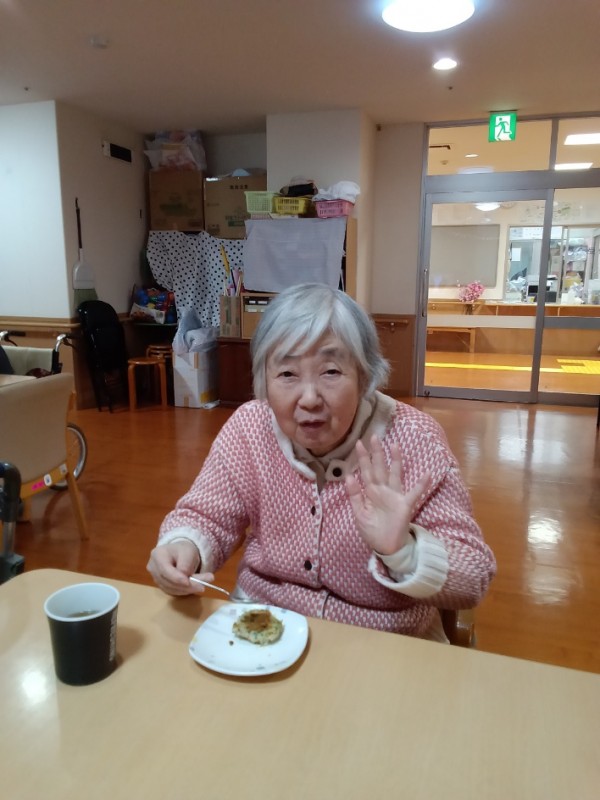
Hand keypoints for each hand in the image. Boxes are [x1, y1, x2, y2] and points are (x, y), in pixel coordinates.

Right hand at [147, 540, 213, 595]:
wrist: (180, 552)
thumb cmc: (183, 550)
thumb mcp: (188, 552)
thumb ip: (186, 565)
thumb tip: (186, 580)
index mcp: (158, 555)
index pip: (165, 570)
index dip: (176, 578)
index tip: (189, 582)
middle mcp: (153, 567)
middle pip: (168, 581)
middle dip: (185, 586)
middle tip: (202, 586)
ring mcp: (155, 577)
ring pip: (170, 588)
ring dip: (186, 590)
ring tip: (201, 585)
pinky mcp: (161, 585)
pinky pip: (172, 591)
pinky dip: (183, 591)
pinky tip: (193, 587)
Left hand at [345, 435, 430, 555]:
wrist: (386, 548)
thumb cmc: (372, 530)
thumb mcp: (359, 514)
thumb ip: (354, 495)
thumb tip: (348, 476)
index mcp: (370, 492)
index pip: (365, 471)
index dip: (362, 458)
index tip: (359, 443)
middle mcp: (383, 490)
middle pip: (379, 468)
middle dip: (377, 453)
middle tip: (374, 436)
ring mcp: (395, 496)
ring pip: (395, 475)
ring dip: (396, 461)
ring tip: (395, 445)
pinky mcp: (405, 505)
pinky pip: (414, 493)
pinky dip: (421, 485)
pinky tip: (427, 474)